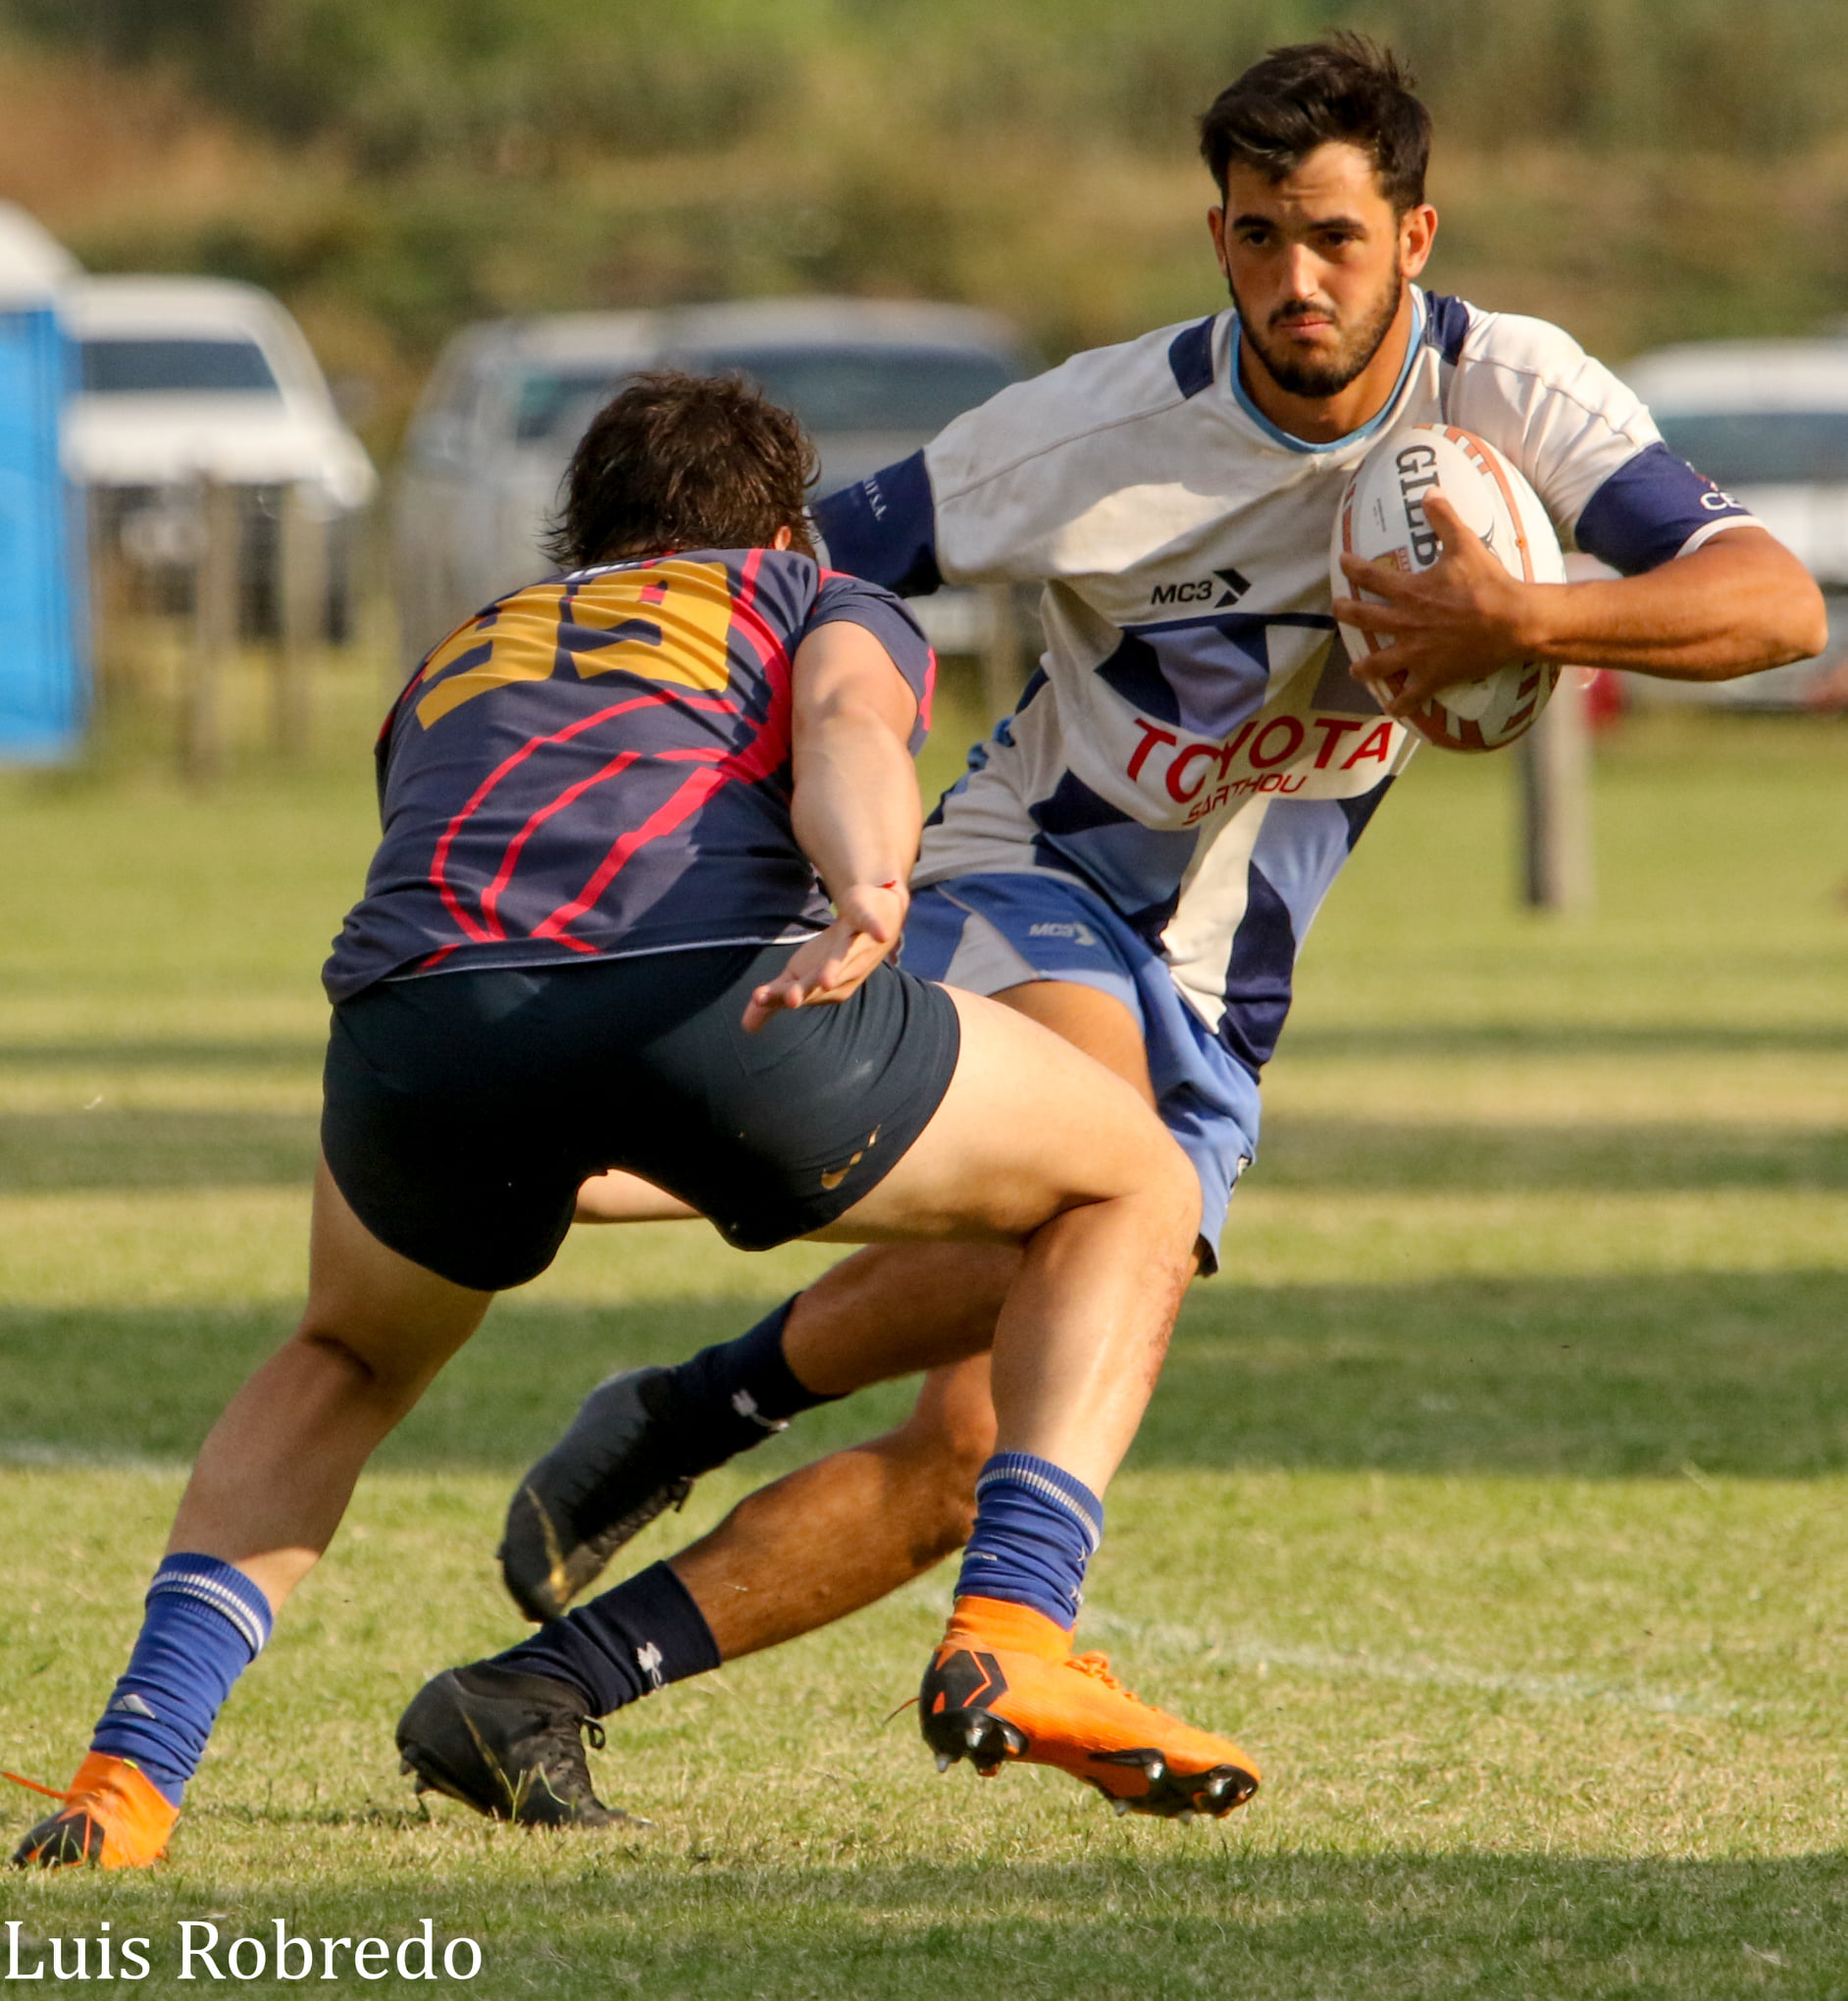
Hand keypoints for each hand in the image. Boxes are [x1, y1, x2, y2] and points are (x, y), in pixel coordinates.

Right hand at [742, 881, 909, 1032]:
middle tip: (791, 1001)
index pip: (797, 993)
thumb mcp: (798, 976)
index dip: (778, 996)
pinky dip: (876, 929)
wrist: (868, 922)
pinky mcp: (865, 924)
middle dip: (805, 991)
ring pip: (843, 960)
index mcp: (822, 989)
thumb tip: (745, 1027)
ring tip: (826, 981)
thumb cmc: (832, 956)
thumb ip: (774, 998)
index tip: (758, 999)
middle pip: (819, 983)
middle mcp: (841, 973)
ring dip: (835, 969)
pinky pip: (871, 926)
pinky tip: (883, 935)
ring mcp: (856, 948)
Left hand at [1332, 490, 1545, 717]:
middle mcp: (1406, 623)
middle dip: (1346, 615)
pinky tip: (1392, 708)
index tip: (1341, 563)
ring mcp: (1416, 653)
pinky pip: (1410, 696)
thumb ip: (1444, 519)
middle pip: (1365, 619)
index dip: (1352, 569)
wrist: (1513, 620)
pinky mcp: (1433, 676)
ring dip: (1364, 667)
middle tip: (1337, 612)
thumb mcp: (1466, 544)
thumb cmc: (1489, 583)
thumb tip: (1429, 492)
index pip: (1371, 577)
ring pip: (1378, 664)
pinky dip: (1400, 704)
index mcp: (1410, 592)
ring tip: (1356, 670)